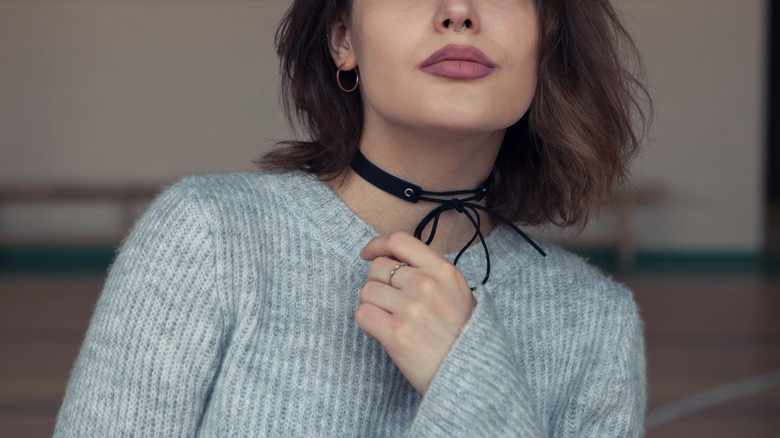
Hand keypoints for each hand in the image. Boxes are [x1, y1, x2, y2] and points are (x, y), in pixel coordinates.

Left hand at [357, 231, 475, 393]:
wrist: (471, 375)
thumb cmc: (461, 335)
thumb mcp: (456, 291)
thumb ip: (429, 272)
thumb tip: (393, 260)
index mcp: (443, 270)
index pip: (399, 240)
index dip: (377, 245)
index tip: (368, 254)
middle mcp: (427, 285)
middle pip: (377, 268)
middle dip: (378, 284)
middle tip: (391, 304)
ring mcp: (411, 309)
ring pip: (367, 291)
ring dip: (373, 305)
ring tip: (392, 320)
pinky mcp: (396, 334)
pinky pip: (363, 314)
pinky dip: (368, 323)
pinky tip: (384, 331)